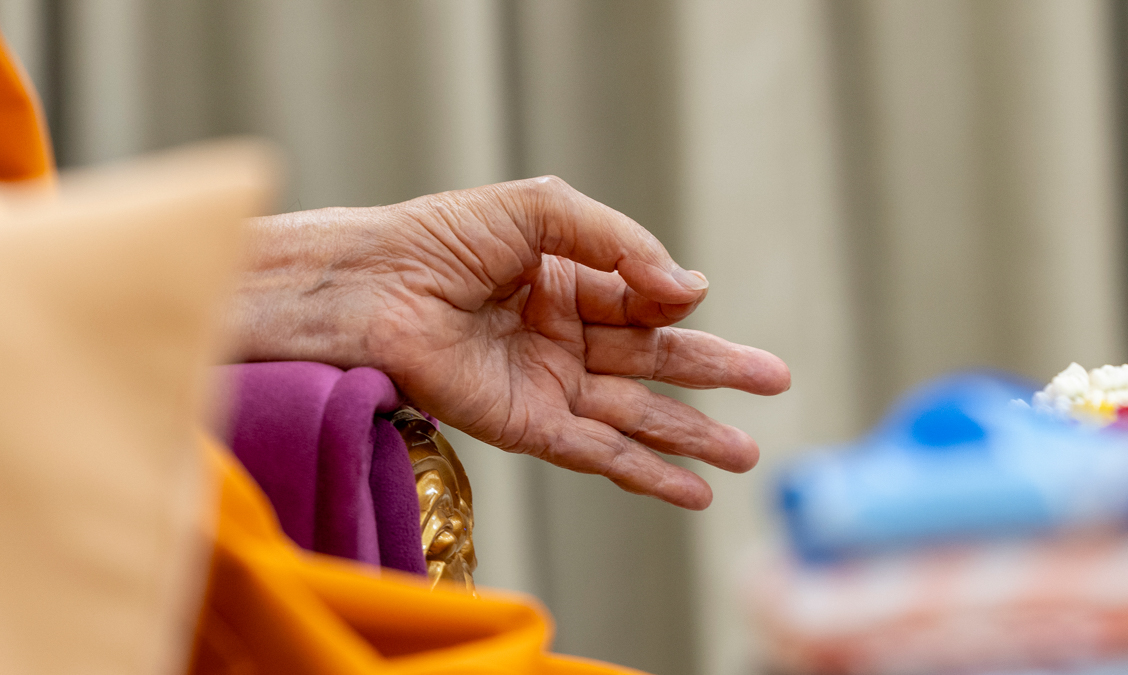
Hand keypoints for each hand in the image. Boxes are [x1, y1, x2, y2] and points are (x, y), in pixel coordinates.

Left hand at [227, 177, 788, 508]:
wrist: (373, 285)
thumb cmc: (442, 236)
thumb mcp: (542, 210)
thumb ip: (618, 242)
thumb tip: (689, 289)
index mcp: (567, 283)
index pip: (641, 301)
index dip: (674, 301)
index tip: (694, 297)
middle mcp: (564, 338)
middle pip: (656, 362)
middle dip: (716, 374)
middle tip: (776, 383)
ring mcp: (548, 385)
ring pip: (636, 416)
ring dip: (692, 437)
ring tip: (748, 455)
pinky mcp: (526, 425)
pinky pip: (597, 454)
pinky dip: (646, 473)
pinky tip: (692, 493)